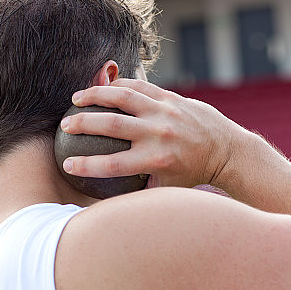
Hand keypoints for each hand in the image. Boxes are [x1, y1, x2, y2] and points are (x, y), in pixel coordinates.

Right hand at [59, 79, 251, 188]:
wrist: (226, 149)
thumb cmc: (192, 174)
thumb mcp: (167, 189)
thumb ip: (140, 191)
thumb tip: (111, 204)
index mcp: (155, 160)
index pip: (112, 165)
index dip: (86, 166)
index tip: (67, 165)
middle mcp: (158, 134)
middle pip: (111, 126)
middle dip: (82, 124)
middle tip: (64, 126)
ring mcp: (164, 112)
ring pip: (122, 97)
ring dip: (94, 95)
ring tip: (75, 99)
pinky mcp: (171, 97)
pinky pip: (138, 87)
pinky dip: (117, 86)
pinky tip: (102, 89)